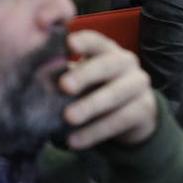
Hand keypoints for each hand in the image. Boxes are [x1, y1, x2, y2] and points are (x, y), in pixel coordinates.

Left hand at [59, 30, 157, 147]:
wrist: (133, 114)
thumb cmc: (98, 90)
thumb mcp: (83, 80)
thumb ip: (63, 76)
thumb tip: (37, 78)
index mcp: (107, 49)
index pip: (96, 41)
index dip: (84, 42)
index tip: (68, 44)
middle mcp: (126, 62)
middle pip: (107, 65)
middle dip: (85, 75)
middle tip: (64, 86)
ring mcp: (138, 84)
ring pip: (115, 94)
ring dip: (90, 106)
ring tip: (68, 118)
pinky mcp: (144, 109)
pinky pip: (119, 120)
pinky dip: (95, 132)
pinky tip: (74, 141)